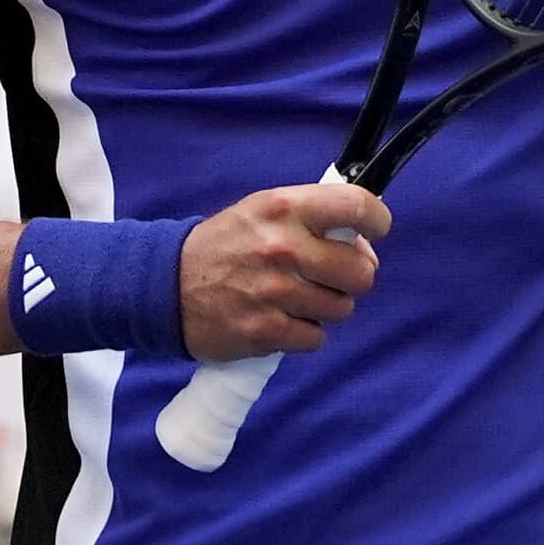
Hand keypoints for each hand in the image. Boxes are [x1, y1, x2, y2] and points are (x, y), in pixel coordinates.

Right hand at [178, 183, 390, 362]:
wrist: (167, 285)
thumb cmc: (227, 244)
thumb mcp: (264, 209)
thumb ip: (312, 216)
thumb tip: (362, 240)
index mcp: (285, 208)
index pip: (356, 207)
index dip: (377, 220)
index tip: (375, 230)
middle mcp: (282, 247)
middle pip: (361, 271)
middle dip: (354, 276)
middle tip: (332, 275)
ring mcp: (274, 292)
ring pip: (342, 308)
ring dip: (328, 306)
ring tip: (300, 297)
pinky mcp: (265, 331)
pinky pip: (315, 338)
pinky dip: (305, 333)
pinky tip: (284, 319)